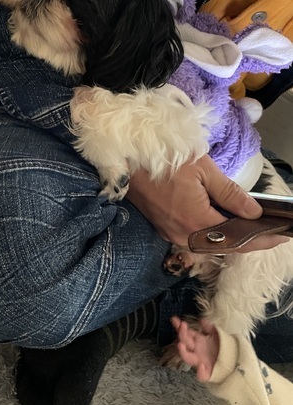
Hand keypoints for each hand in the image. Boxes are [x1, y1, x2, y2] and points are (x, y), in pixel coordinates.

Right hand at [126, 154, 289, 250]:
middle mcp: (183, 235)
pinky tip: (220, 220)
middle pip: (223, 245)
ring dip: (229, 236)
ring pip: (207, 242)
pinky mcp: (163, 228)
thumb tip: (253, 213)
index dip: (262, 239)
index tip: (281, 236)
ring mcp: (171, 233)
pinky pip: (193, 236)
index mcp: (196, 222)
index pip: (237, 238)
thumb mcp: (203, 170)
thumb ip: (230, 194)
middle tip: (270, 232)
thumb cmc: (164, 160)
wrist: (127, 159)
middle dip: (249, 239)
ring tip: (249, 226)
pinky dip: (210, 231)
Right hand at [171, 316, 218, 382]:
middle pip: (185, 343)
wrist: (232, 362)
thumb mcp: (216, 334)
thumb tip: (201, 320)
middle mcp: (196, 351)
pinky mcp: (207, 373)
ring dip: (183, 352)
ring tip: (181, 345)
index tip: (174, 319)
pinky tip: (201, 365)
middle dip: (182, 334)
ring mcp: (200, 362)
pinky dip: (200, 372)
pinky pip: (201, 376)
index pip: (186, 333)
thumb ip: (209, 327)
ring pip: (188, 358)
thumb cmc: (221, 347)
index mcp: (197, 341)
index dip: (179, 327)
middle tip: (182, 325)